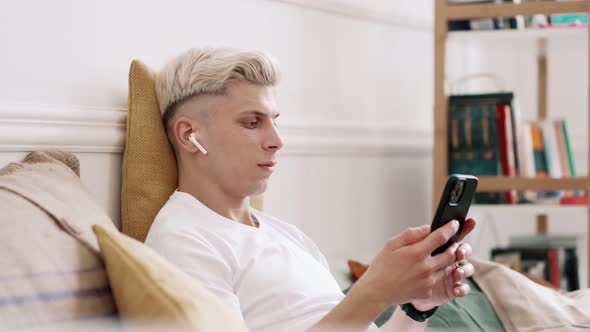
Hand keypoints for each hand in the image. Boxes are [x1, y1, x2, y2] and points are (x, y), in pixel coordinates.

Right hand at [348, 219, 473, 309]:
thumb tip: (427, 228)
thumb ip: (411, 234)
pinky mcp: (428, 292)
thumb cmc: (382, 266)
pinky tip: (429, 270)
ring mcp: (428, 281)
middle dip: (454, 245)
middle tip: (452, 241)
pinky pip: (438, 279)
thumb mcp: (392, 244)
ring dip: (448, 259)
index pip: (441, 237)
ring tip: (443, 254)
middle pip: (451, 253)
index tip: (454, 224)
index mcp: (417, 253)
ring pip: (447, 267)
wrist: (377, 291)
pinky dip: (437, 273)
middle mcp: (426, 268)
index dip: (450, 228)